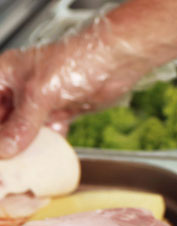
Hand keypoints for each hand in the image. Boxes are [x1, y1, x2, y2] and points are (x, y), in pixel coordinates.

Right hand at [0, 17, 146, 156]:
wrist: (117, 60)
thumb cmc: (76, 61)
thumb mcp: (39, 94)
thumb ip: (20, 124)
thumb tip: (5, 149)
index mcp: (3, 75)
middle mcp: (18, 88)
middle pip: (3, 120)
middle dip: (4, 140)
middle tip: (6, 161)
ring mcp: (40, 100)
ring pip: (23, 129)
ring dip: (23, 145)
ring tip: (21, 165)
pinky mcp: (61, 110)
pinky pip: (47, 132)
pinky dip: (47, 144)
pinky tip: (46, 155)